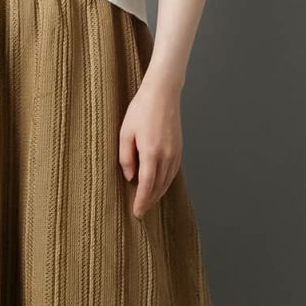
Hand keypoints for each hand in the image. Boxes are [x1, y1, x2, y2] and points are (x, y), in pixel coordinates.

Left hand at [119, 77, 182, 216]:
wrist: (163, 93)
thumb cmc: (141, 110)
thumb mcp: (125, 133)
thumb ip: (126, 157)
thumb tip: (130, 177)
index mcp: (151, 152)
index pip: (147, 185)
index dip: (142, 200)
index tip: (137, 212)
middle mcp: (166, 155)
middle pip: (158, 186)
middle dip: (149, 201)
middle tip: (140, 211)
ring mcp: (175, 152)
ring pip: (167, 181)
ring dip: (158, 193)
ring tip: (148, 201)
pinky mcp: (179, 148)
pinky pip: (173, 172)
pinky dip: (166, 182)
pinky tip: (159, 185)